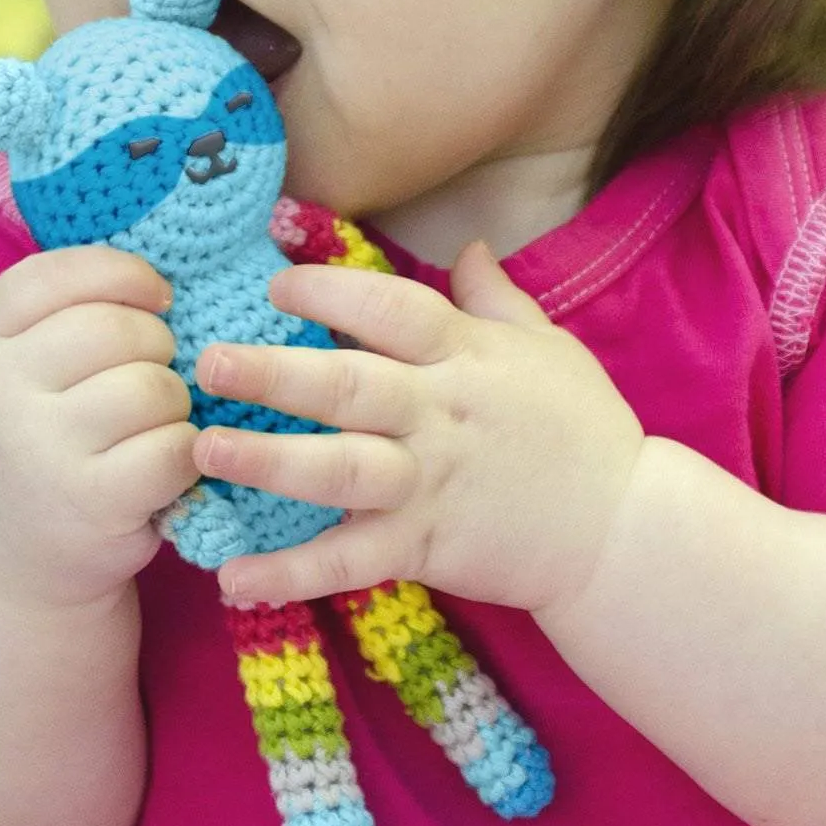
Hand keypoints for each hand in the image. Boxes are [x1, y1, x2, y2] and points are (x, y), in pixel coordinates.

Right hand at [0, 246, 198, 612]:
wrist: (12, 564)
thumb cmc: (38, 440)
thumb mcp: (19, 370)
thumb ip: (66, 309)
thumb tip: (166, 257)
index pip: (59, 274)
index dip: (123, 275)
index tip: (156, 296)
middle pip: (118, 329)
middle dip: (156, 346)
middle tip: (150, 376)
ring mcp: (41, 450)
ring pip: (154, 387)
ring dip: (173, 404)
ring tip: (148, 428)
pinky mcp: (92, 502)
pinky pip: (175, 447)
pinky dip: (185, 455)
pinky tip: (160, 469)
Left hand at [190, 243, 644, 611]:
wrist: (622, 530)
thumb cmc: (584, 429)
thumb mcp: (548, 347)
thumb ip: (497, 298)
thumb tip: (467, 247)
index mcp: (464, 356)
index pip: (391, 311)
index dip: (331, 293)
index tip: (276, 284)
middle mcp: (439, 414)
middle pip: (348, 386)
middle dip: (273, 373)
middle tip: (208, 363)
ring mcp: (429, 483)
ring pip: (338, 469)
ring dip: (267, 461)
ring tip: (203, 453)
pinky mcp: (425, 547)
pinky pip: (348, 561)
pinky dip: (291, 573)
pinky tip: (234, 577)